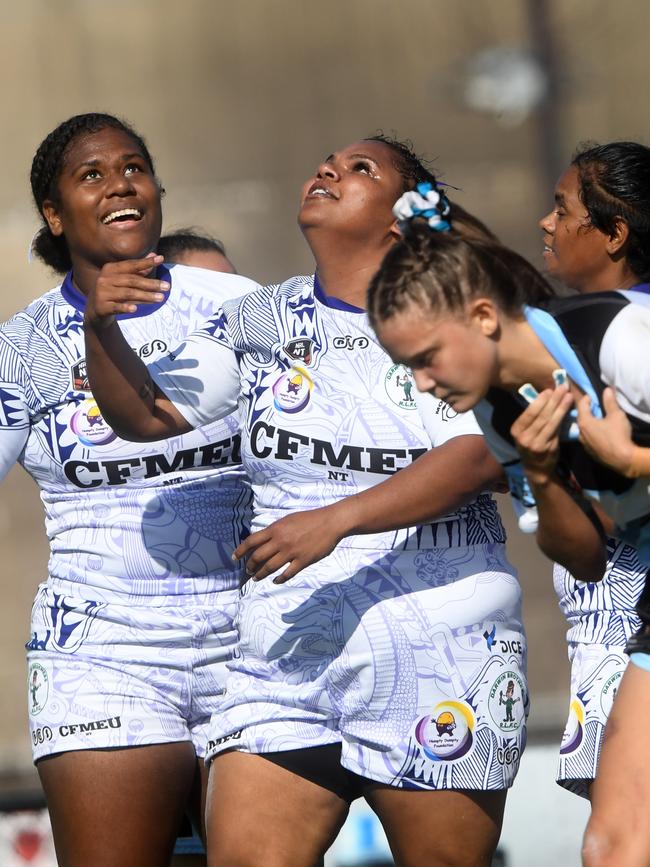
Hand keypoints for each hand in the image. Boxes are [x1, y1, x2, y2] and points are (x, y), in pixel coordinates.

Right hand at [84, 254, 169, 326]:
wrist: (95, 310)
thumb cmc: (113, 291)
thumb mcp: (123, 279)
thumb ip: (139, 269)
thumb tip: (155, 255)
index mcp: (110, 269)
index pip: (131, 265)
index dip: (146, 262)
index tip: (161, 259)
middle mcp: (105, 279)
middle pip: (132, 280)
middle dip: (151, 284)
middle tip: (167, 286)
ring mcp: (102, 293)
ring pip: (127, 293)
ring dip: (146, 296)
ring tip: (161, 298)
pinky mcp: (102, 307)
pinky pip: (116, 307)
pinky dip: (125, 307)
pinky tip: (135, 309)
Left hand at [233, 506, 347, 583]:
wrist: (330, 522)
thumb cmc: (309, 519)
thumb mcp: (288, 520)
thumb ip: (275, 530)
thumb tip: (263, 539)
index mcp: (275, 529)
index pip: (252, 541)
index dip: (240, 550)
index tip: (235, 558)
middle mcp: (280, 541)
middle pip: (258, 557)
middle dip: (250, 566)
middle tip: (248, 571)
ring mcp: (291, 552)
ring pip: (270, 567)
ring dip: (261, 574)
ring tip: (257, 578)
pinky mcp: (302, 561)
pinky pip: (287, 574)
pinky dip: (279, 579)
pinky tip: (276, 580)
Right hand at [510, 386, 573, 483]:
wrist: (536, 469)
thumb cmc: (532, 445)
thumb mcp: (526, 432)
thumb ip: (533, 418)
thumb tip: (545, 396)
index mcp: (516, 430)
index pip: (529, 413)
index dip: (540, 401)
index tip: (549, 390)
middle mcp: (524, 438)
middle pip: (541, 416)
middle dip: (553, 400)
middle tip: (562, 388)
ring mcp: (536, 444)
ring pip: (550, 422)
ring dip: (561, 407)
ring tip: (568, 396)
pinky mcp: (547, 448)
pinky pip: (556, 430)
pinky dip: (563, 418)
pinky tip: (568, 410)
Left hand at [577, 387, 636, 476]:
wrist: (622, 459)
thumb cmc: (618, 435)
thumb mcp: (616, 415)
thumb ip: (610, 402)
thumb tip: (607, 390)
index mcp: (584, 422)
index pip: (581, 406)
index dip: (586, 399)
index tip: (590, 396)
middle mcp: (580, 433)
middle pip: (580, 418)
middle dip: (585, 410)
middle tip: (591, 406)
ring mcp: (584, 444)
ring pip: (582, 429)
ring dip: (587, 422)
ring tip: (594, 418)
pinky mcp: (589, 452)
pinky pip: (587, 438)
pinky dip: (590, 432)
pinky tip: (597, 432)